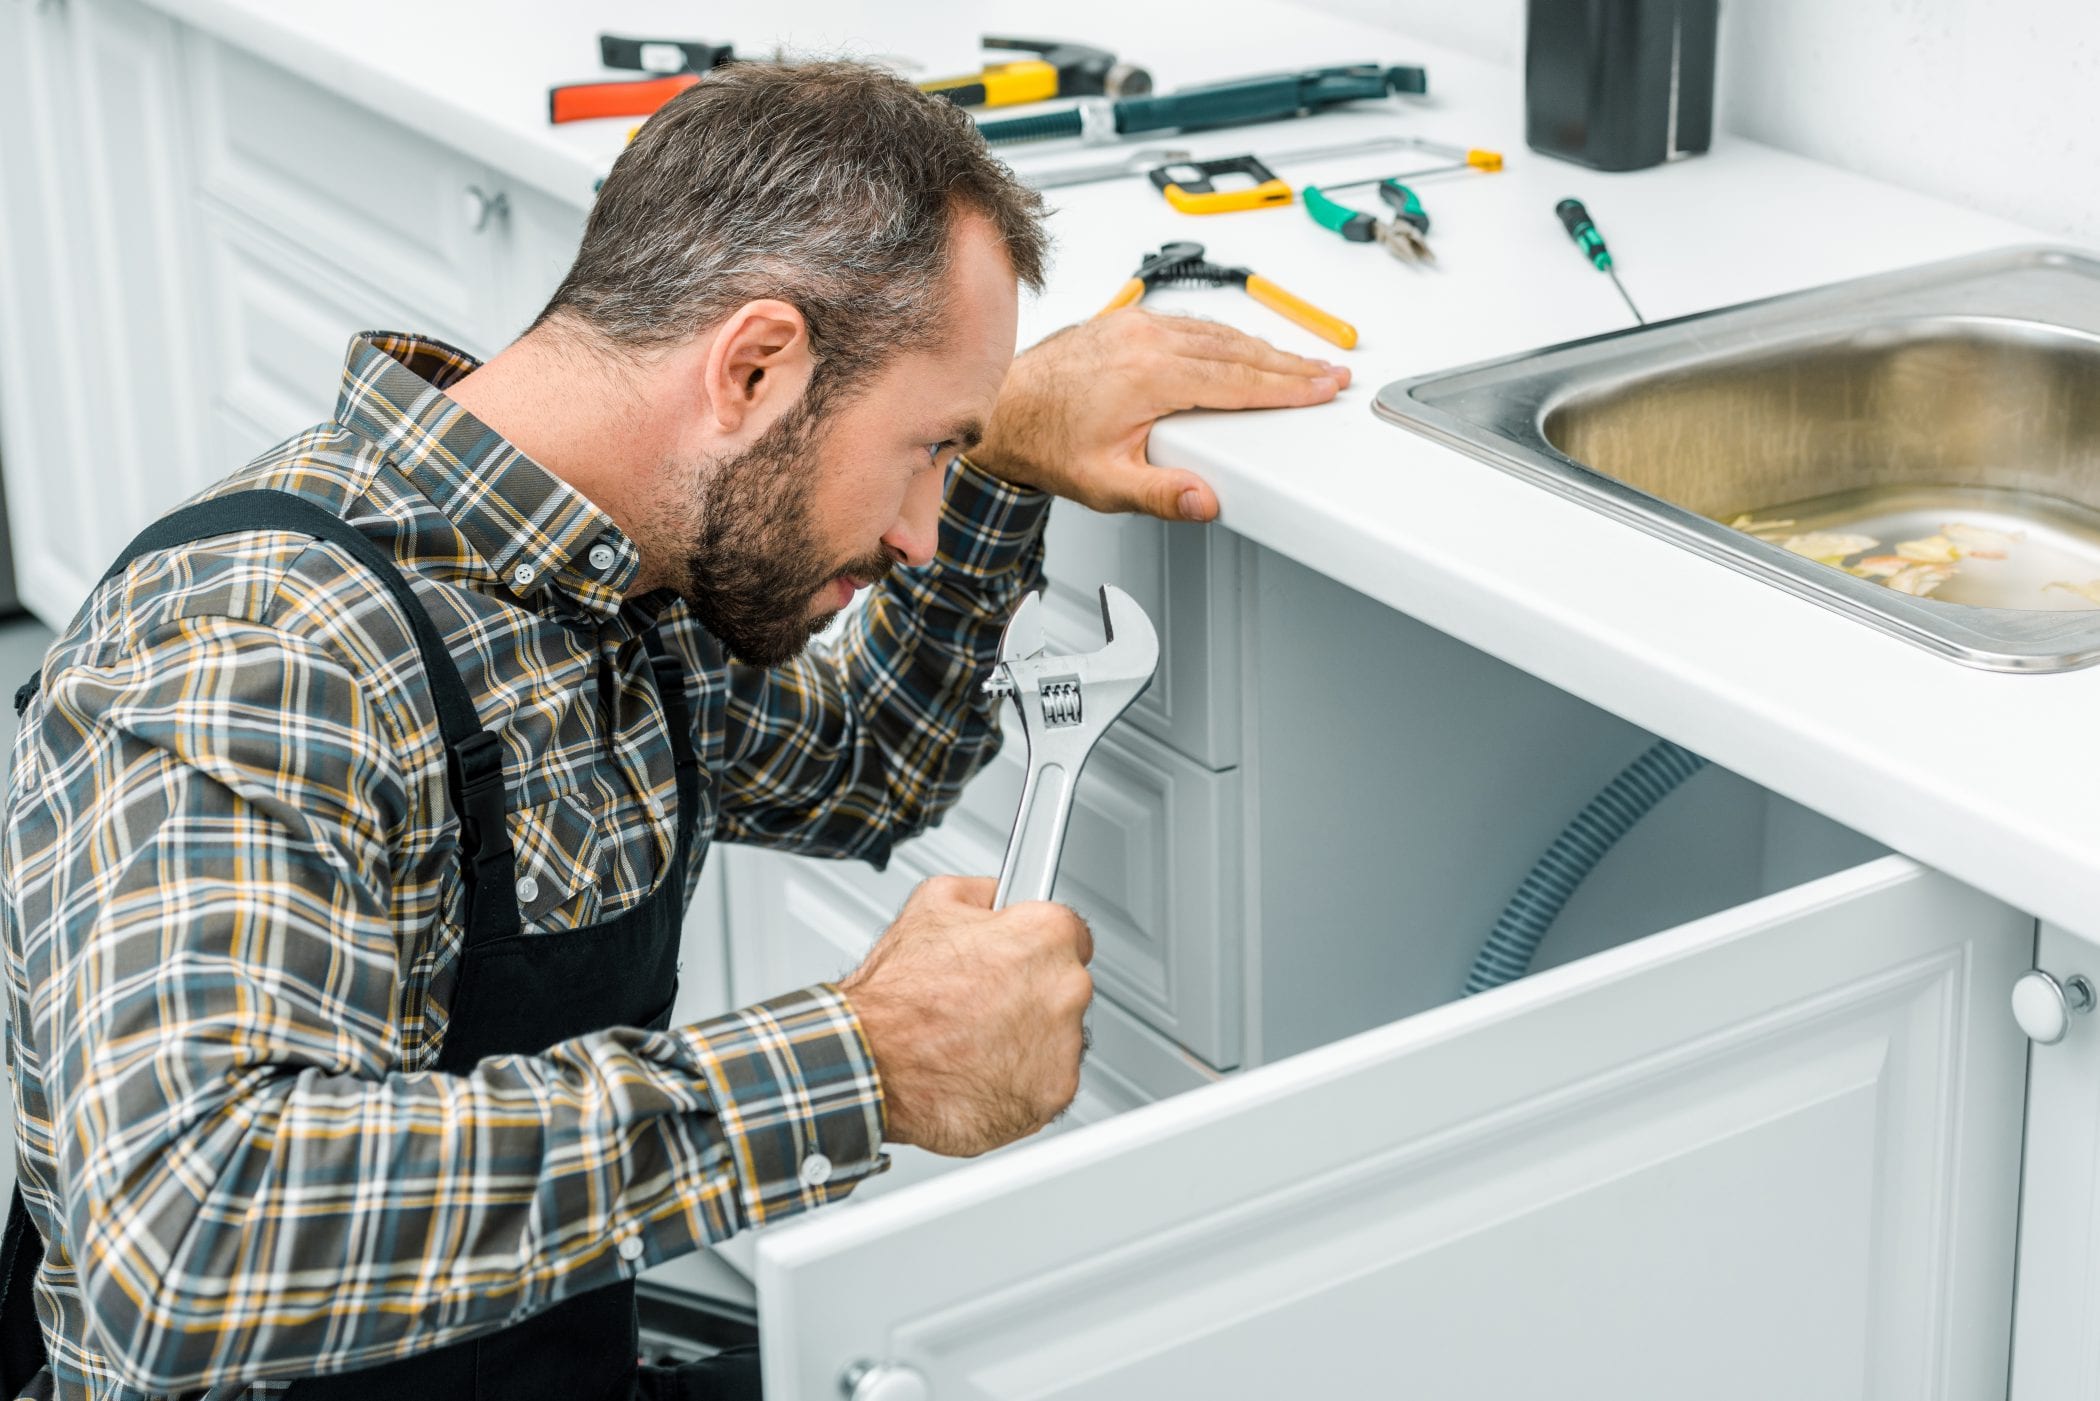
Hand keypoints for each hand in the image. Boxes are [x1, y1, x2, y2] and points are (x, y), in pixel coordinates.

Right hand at [837, 875, 1093, 1156]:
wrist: (872, 1064)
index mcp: (1046, 937)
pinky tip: (982, 1069)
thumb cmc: (897, 995)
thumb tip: (997, 893)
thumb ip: (983, 892)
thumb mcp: (931, 903)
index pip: (1072, 934)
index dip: (1036, 946)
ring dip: (1028, 1038)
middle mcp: (1066, 989)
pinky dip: (1021, 1080)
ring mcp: (1063, 1045)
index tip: (1017, 959)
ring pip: (1059, 1037)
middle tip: (983, 1001)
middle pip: (1065, 986)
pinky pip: (1049, 1081)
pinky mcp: (1053, 1093)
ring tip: (975, 1038)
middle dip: (1031, 992)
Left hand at [973, 309, 1350, 522]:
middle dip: (1291, 364)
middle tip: (1329, 373)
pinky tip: (1241, 347)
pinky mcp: (1126, 322)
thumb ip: (1160, 495)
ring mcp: (1136, 326)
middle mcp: (1146, 341)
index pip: (1240, 380)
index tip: (1324, 388)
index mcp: (1151, 376)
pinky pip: (1192, 324)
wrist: (1003, 408)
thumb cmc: (1047, 442)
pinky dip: (1226, 336)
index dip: (1289, 387)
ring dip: (1262, 347)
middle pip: (1239, 350)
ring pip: (1218, 332)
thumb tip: (1204, 500)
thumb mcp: (1105, 484)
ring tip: (1298, 363)